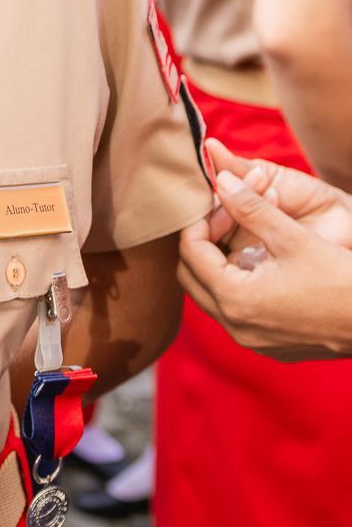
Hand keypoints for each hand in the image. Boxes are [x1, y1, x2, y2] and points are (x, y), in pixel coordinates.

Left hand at [177, 141, 351, 360]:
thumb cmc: (340, 278)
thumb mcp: (292, 236)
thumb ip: (250, 206)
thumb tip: (220, 180)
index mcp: (235, 299)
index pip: (191, 252)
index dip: (202, 221)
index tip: (224, 204)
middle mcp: (236, 327)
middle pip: (191, 277)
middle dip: (202, 243)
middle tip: (227, 219)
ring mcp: (252, 341)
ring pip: (211, 297)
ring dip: (217, 265)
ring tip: (245, 238)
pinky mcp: (270, 346)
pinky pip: (235, 314)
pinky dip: (235, 287)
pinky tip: (261, 266)